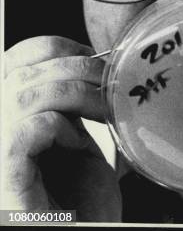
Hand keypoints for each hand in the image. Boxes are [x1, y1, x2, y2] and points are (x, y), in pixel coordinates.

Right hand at [3, 36, 121, 220]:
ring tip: (101, 113)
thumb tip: (84, 60)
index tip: (91, 56)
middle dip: (76, 68)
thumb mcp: (73, 135)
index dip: (53, 48)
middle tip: (110, 84)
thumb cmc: (83, 198)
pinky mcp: (6, 183)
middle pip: (21, 74)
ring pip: (21, 98)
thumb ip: (66, 104)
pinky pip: (23, 132)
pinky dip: (58, 128)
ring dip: (75, 95)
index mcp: (8, 118)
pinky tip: (78, 145)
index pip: (13, 60)